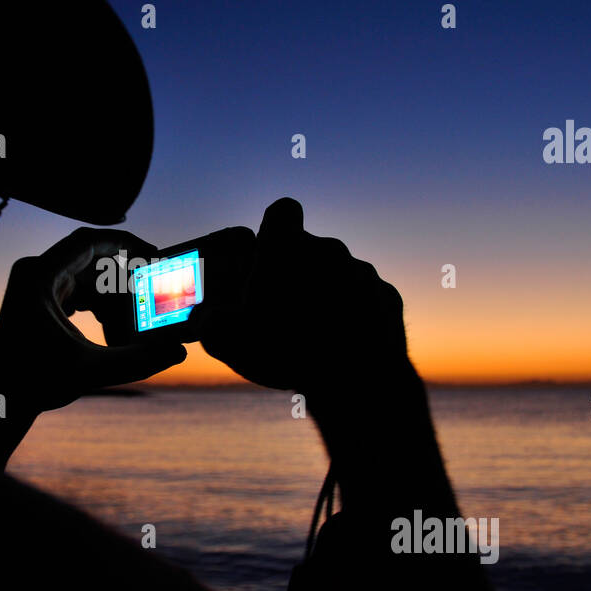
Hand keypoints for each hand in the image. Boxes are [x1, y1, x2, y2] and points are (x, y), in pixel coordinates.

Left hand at [0, 227, 187, 415]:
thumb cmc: (33, 385)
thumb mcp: (91, 371)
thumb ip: (138, 360)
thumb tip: (178, 352)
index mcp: (39, 277)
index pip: (88, 241)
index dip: (125, 243)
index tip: (153, 253)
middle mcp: (33, 274)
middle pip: (89, 258)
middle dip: (122, 275)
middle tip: (151, 290)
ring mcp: (33, 286)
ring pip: (84, 276)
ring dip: (111, 293)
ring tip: (132, 318)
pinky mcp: (37, 301)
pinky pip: (75, 289)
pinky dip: (97, 303)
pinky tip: (111, 328)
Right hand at [199, 198, 407, 393]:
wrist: (356, 378)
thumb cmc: (286, 350)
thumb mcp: (227, 340)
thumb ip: (208, 321)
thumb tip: (204, 319)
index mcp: (288, 247)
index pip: (282, 212)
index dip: (273, 230)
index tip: (266, 255)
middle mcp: (329, 249)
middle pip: (309, 249)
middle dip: (297, 272)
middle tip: (282, 309)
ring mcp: (363, 273)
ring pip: (338, 275)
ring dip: (326, 295)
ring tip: (313, 334)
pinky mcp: (387, 297)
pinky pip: (364, 299)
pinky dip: (354, 315)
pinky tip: (343, 344)